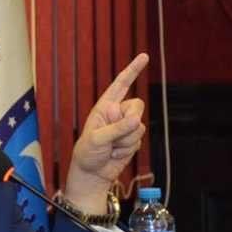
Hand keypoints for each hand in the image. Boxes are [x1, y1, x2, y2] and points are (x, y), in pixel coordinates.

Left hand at [65, 54, 148, 212]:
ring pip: (139, 127)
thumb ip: (117, 129)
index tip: (144, 57)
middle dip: (129, 122)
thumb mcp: (97, 139)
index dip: (132, 70)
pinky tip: (115, 155)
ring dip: (126, 141)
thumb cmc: (87, 153)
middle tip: (114, 137)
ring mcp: (125, 128)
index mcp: (104, 107)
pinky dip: (128, 150)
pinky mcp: (132, 141)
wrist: (92, 175)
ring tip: (111, 148)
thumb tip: (136, 121)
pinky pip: (139, 141)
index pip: (120, 85)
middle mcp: (116, 114)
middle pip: (137, 107)